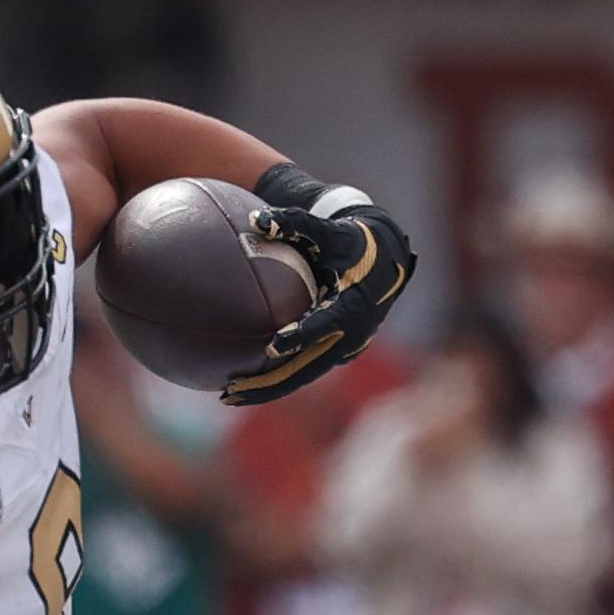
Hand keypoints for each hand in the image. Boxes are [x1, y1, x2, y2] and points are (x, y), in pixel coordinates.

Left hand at [223, 187, 417, 406]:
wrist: (384, 259)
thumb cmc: (351, 241)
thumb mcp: (328, 230)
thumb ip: (294, 223)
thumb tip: (256, 218)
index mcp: (353, 305)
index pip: (325, 324)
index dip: (302, 335)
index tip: (274, 345)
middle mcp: (352, 335)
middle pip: (307, 365)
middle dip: (269, 382)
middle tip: (231, 390)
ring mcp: (346, 348)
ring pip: (303, 375)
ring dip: (268, 388)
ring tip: (229, 396)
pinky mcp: (337, 353)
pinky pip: (305, 370)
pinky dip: (278, 380)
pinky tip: (247, 385)